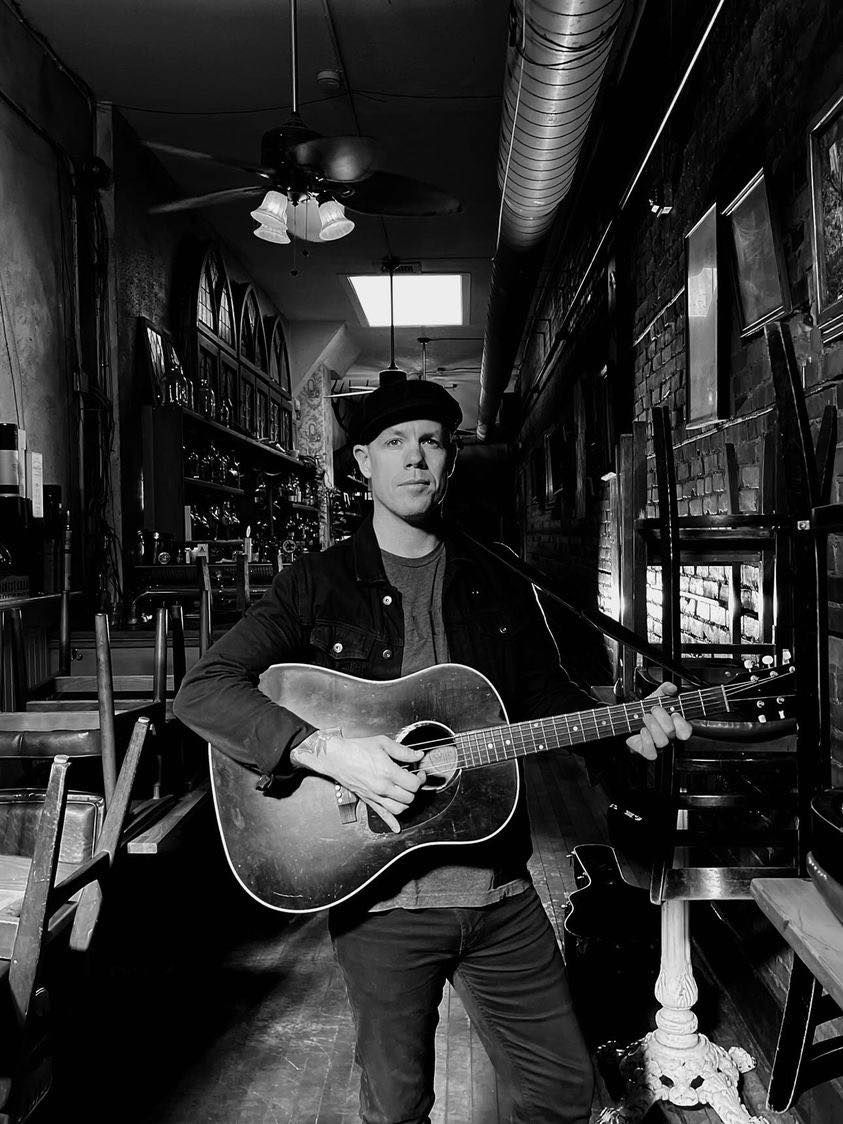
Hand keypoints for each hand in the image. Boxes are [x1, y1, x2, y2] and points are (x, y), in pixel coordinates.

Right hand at [290, 731, 426, 832]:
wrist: (336, 757)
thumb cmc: (356, 749)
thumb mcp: (383, 743)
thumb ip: (403, 751)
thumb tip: (418, 755)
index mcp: (388, 772)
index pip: (413, 784)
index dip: (420, 778)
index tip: (418, 773)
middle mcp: (382, 787)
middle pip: (409, 797)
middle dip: (414, 789)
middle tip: (412, 780)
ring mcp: (375, 796)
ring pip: (399, 809)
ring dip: (406, 802)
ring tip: (405, 792)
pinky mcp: (368, 800)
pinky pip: (382, 815)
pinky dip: (391, 823)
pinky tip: (396, 827)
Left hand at [625, 682, 692, 760]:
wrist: (629, 718)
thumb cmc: (646, 709)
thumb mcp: (656, 696)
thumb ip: (665, 689)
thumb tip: (672, 688)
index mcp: (675, 725)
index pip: (686, 731)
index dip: (681, 722)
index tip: (673, 713)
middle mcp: (669, 737)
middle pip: (671, 732)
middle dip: (661, 717)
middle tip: (653, 709)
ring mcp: (659, 745)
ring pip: (662, 741)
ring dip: (652, 726)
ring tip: (645, 717)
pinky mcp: (648, 751)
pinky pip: (652, 752)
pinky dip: (646, 739)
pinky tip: (642, 730)